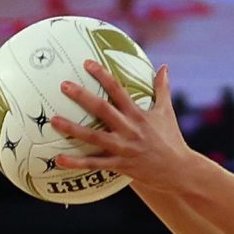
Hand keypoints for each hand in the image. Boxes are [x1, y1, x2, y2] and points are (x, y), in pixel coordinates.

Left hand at [52, 60, 188, 183]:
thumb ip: (162, 89)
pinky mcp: (121, 165)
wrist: (179, 171)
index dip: (102, 75)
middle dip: (82, 97)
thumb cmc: (172, 139)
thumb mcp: (166, 112)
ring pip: (94, 137)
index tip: (86, 63)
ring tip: (53, 120)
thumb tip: (164, 67)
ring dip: (72, 129)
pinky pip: (95, 164)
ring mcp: (123, 148)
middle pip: (102, 110)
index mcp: (138, 114)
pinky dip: (77, 162)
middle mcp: (129, 129)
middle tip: (63, 85)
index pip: (118, 90)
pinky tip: (59, 159)